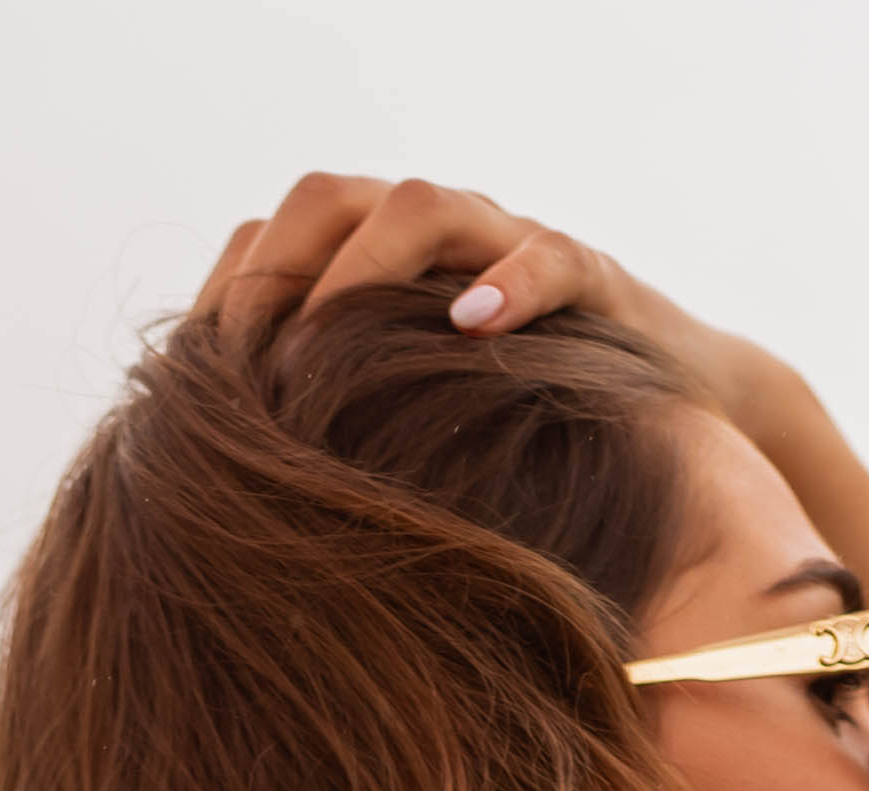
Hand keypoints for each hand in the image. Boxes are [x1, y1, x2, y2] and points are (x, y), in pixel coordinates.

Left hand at [190, 171, 779, 442]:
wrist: (671, 428)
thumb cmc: (521, 447)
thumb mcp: (415, 449)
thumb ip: (336, 453)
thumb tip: (230, 510)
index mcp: (374, 274)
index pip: (274, 244)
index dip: (228, 301)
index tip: (197, 385)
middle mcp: (432, 247)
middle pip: (328, 202)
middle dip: (281, 272)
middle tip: (253, 361)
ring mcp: (506, 250)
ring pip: (421, 210)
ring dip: (367, 267)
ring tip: (331, 339)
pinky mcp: (590, 280)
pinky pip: (547, 257)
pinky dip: (509, 283)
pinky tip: (472, 326)